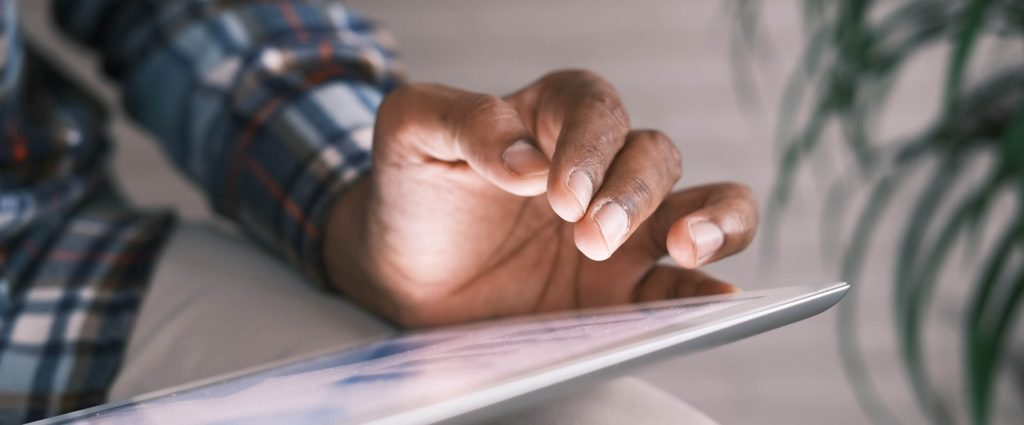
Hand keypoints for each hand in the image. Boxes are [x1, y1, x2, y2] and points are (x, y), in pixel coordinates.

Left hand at [324, 70, 757, 326]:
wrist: (403, 270)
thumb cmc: (414, 190)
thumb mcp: (413, 135)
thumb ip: (463, 121)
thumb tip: (526, 159)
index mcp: (552, 118)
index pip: (595, 110)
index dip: (588, 145)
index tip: (556, 192)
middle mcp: (600, 168)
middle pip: (654, 156)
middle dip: (631, 193)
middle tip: (589, 236)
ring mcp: (622, 229)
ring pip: (703, 203)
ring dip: (711, 219)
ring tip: (687, 247)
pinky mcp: (624, 288)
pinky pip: (684, 283)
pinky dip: (707, 286)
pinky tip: (716, 295)